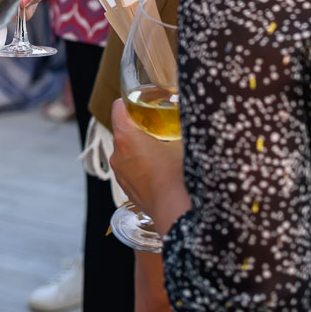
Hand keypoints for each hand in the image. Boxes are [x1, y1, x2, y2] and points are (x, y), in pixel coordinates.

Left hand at [110, 98, 184, 222]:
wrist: (176, 212)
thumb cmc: (179, 176)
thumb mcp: (183, 142)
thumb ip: (182, 124)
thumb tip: (192, 113)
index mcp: (126, 138)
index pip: (118, 108)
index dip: (129, 100)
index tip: (142, 99)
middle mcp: (118, 155)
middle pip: (122, 129)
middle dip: (138, 125)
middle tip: (158, 122)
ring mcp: (120, 173)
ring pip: (126, 150)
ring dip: (139, 146)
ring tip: (161, 146)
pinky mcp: (126, 188)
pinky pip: (130, 167)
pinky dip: (140, 163)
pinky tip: (160, 167)